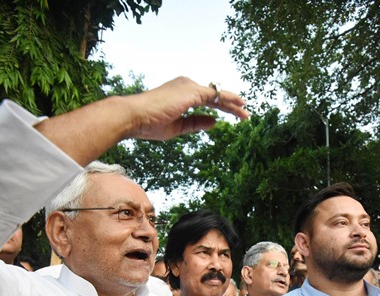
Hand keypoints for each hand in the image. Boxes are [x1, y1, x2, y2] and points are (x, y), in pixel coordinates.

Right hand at [124, 77, 249, 140]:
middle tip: (244, 114)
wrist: (134, 116)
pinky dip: (228, 100)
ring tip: (246, 112)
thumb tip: (215, 122)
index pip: (205, 99)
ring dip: (232, 104)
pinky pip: (215, 95)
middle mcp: (185, 85)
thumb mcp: (178, 127)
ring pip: (216, 95)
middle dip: (230, 104)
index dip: (219, 107)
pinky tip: (239, 105)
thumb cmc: (149, 123)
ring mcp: (189, 86)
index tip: (230, 115)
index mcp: (180, 93)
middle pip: (213, 95)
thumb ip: (196, 123)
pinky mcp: (191, 92)